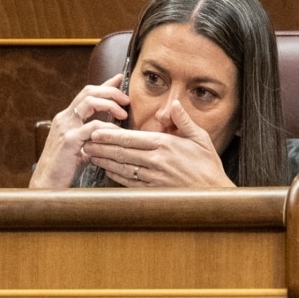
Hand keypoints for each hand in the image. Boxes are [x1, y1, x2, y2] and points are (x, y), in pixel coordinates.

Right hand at [29, 74, 129, 187]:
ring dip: (110, 104)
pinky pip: (93, 127)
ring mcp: (65, 128)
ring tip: (124, 114)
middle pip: (89, 91)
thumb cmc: (65, 169)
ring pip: (90, 102)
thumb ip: (93, 136)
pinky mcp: (69, 140)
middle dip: (110, 91)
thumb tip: (112, 130)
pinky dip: (108, 127)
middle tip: (126, 99)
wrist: (47, 185)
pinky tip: (117, 133)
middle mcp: (64, 118)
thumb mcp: (81, 147)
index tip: (120, 79)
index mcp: (66, 118)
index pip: (86, 93)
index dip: (105, 85)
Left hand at [83, 100, 235, 187]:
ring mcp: (153, 177)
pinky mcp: (153, 190)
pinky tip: (106, 170)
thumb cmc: (207, 166)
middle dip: (101, 147)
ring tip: (90, 155)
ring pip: (122, 168)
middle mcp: (156, 161)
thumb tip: (174, 104)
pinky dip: (115, 176)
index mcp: (165, 145)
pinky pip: (129, 182)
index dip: (111, 135)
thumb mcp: (201, 138)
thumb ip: (184, 120)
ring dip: (104, 161)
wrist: (213, 193)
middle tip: (85, 141)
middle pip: (122, 153)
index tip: (96, 130)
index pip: (132, 139)